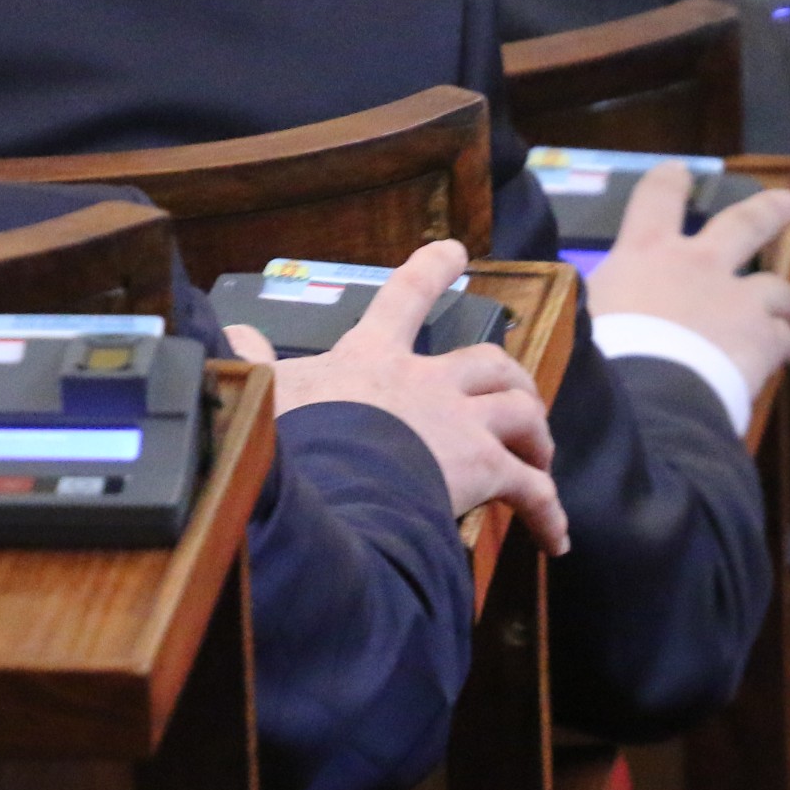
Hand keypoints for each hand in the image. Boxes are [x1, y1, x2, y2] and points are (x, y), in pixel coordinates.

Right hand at [224, 239, 570, 553]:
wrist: (321, 487)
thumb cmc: (290, 442)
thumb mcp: (263, 393)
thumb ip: (251, 361)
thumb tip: (232, 332)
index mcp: (372, 359)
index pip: (404, 298)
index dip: (431, 270)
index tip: (457, 251)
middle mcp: (426, 382)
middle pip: (489, 361)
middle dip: (511, 377)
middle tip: (520, 399)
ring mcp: (459, 422)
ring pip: (523, 411)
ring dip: (538, 435)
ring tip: (541, 460)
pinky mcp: (484, 469)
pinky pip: (532, 489)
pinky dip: (549, 511)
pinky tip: (556, 538)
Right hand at [586, 160, 789, 396]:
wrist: (646, 398)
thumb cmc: (600, 355)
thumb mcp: (583, 315)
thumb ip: (598, 303)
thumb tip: (580, 309)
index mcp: (647, 252)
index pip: (657, 197)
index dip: (669, 182)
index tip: (679, 173)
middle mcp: (699, 264)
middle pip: (745, 223)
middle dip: (770, 211)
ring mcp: (739, 300)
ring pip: (780, 288)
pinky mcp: (765, 339)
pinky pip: (785, 339)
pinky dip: (787, 345)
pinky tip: (788, 357)